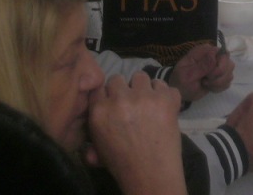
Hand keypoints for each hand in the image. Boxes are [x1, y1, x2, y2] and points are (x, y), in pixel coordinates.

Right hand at [85, 73, 187, 194]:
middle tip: (132, 104)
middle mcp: (120, 98)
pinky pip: (164, 85)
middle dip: (125, 90)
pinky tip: (164, 107)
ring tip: (148, 103)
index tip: (115, 103)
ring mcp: (144, 96)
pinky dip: (165, 94)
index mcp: (99, 111)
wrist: (152, 175)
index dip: (108, 95)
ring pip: (141, 76)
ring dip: (144, 88)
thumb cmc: (123, 166)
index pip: (100, 87)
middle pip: (119, 78)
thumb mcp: (99, 154)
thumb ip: (90, 143)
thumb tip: (87, 144)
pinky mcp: (165, 98)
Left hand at [168, 44, 234, 100]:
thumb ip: (201, 66)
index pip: (222, 53)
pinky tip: (210, 88)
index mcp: (204, 51)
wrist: (180, 92)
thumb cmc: (181, 81)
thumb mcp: (188, 75)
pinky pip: (228, 81)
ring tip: (206, 84)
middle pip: (229, 63)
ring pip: (230, 73)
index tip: (208, 76)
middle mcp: (213, 56)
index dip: (219, 66)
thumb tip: (214, 55)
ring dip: (219, 83)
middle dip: (219, 77)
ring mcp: (218, 66)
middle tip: (206, 82)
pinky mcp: (220, 76)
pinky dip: (220, 87)